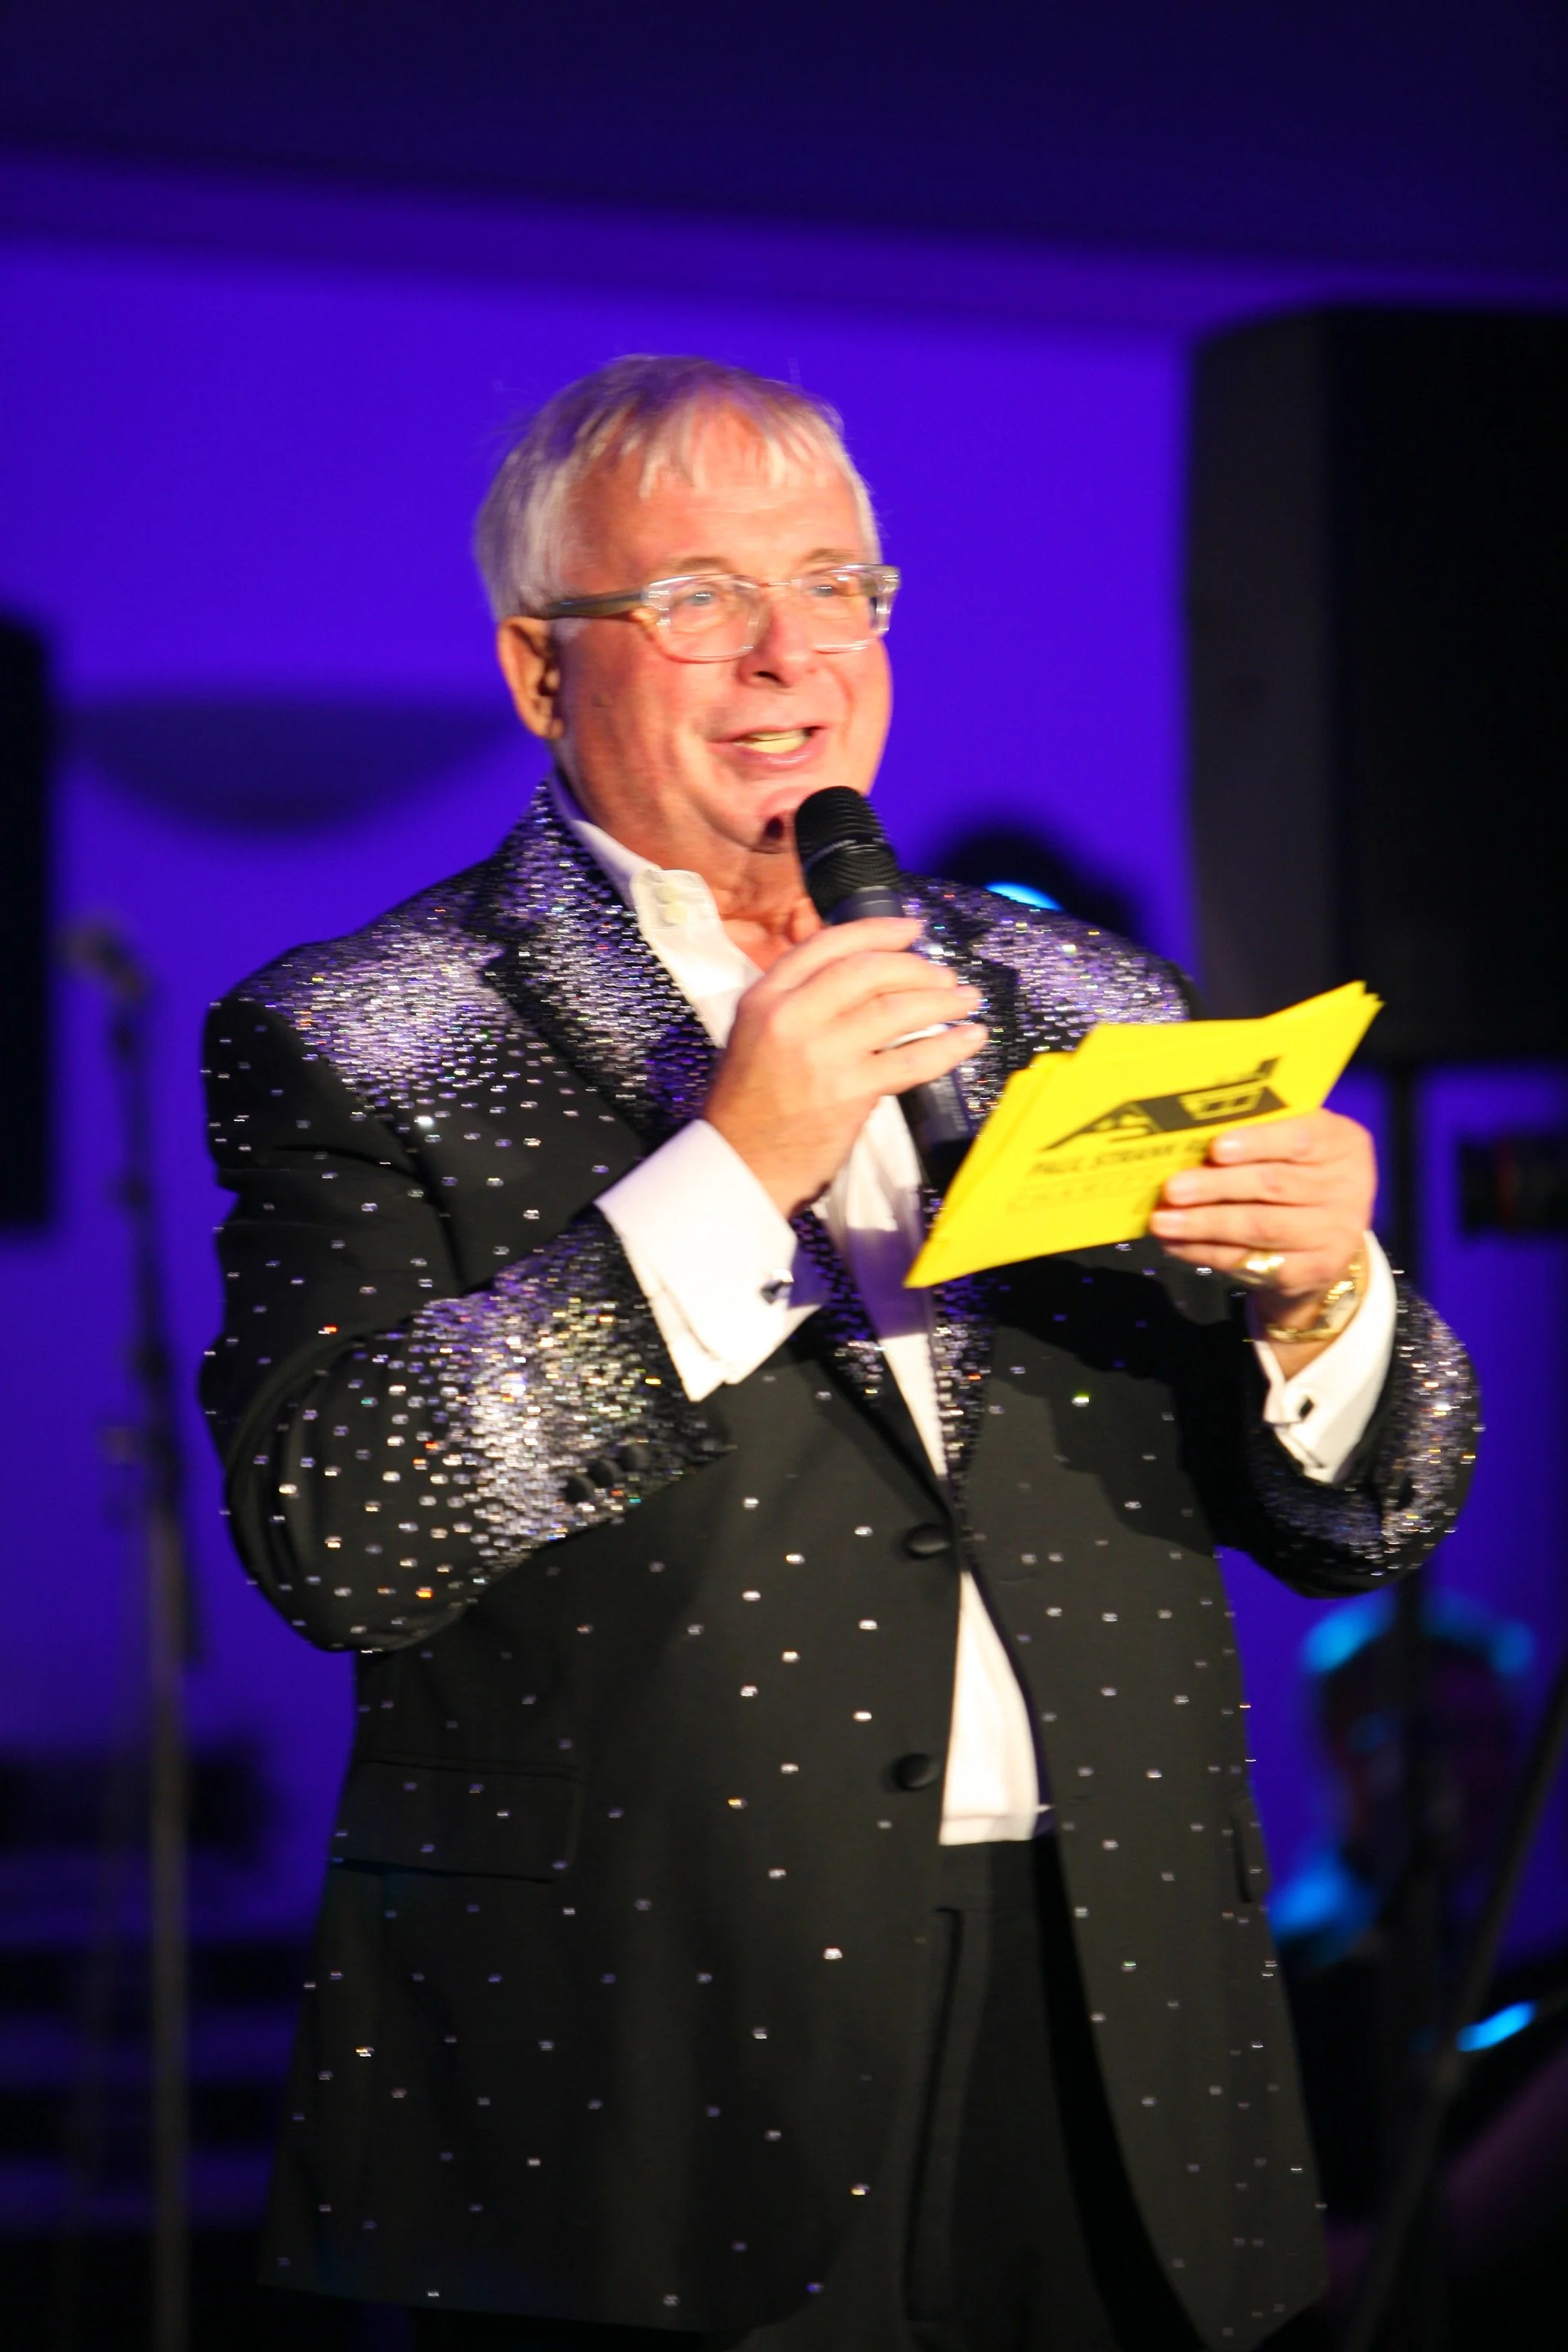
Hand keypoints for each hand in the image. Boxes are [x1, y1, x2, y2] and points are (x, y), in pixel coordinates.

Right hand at [703, 915, 987, 1217]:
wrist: (740, 1164)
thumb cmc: (748, 1104)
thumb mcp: (755, 1034)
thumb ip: (798, 1001)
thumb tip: (863, 976)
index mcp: (765, 997)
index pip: (828, 945)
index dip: (878, 930)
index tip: (913, 929)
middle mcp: (792, 1017)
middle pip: (868, 971)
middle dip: (916, 967)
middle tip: (944, 974)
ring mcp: (822, 1053)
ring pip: (895, 1010)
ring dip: (940, 1001)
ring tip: (966, 1000)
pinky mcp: (850, 1091)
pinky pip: (911, 1060)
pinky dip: (947, 1047)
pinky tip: (969, 1038)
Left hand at [1147, 1108, 1375, 1368]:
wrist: (1326, 1242)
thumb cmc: (1297, 1175)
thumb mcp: (1292, 1146)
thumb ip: (1259, 1134)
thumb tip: (1187, 1136)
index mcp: (1343, 1143)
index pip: (1301, 1138)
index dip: (1258, 1142)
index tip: (1216, 1148)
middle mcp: (1348, 1187)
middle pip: (1274, 1185)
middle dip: (1216, 1186)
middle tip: (1172, 1188)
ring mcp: (1335, 1233)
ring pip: (1260, 1226)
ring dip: (1204, 1224)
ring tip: (1162, 1220)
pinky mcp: (1313, 1271)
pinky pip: (1252, 1261)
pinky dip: (1207, 1252)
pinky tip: (1176, 1244)